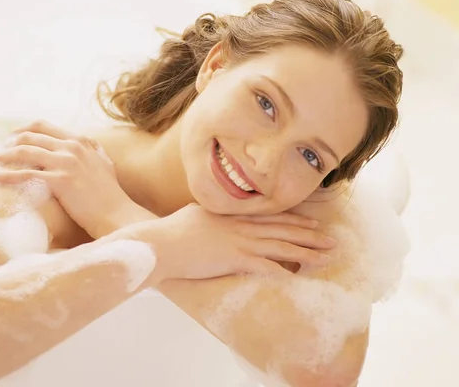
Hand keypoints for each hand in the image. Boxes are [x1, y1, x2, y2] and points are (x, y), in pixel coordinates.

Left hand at [0, 120, 132, 237]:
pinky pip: (25, 174)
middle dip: (11, 141)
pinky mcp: (59, 180)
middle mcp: (72, 147)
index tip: (12, 137)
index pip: (45, 126)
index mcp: (81, 141)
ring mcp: (66, 162)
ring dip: (5, 154)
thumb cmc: (110, 195)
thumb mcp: (105, 164)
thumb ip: (94, 151)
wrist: (116, 214)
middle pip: (32, 136)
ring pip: (26, 151)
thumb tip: (89, 144)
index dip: (24, 130)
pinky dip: (6, 175)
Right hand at [124, 204, 335, 280]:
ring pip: (282, 246)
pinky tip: (300, 278)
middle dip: (310, 234)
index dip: (294, 219)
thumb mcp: (194, 215)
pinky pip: (266, 266)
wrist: (161, 244)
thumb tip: (213, 215)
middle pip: (282, 229)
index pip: (270, 216)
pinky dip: (284, 272)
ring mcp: (239, 241)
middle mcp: (241, 226)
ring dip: (307, 251)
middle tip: (331, 239)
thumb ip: (211, 214)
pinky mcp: (234, 258)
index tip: (313, 221)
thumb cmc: (171, 231)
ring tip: (328, 256)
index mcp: (232, 214)